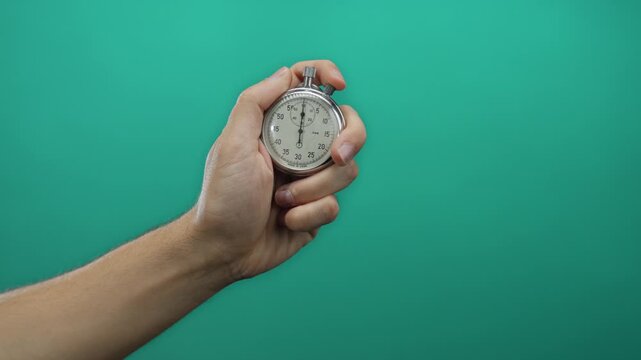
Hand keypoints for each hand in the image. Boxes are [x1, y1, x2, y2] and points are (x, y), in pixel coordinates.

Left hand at [190, 60, 365, 280]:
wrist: (224, 249)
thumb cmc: (222, 198)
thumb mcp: (231, 144)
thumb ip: (254, 103)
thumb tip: (283, 74)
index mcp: (278, 127)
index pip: (310, 89)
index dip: (328, 76)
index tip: (339, 84)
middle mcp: (299, 149)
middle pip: (346, 128)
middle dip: (350, 140)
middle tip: (337, 156)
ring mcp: (311, 179)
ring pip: (346, 171)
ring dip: (313, 189)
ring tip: (282, 200)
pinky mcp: (317, 209)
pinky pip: (334, 205)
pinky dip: (309, 214)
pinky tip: (286, 220)